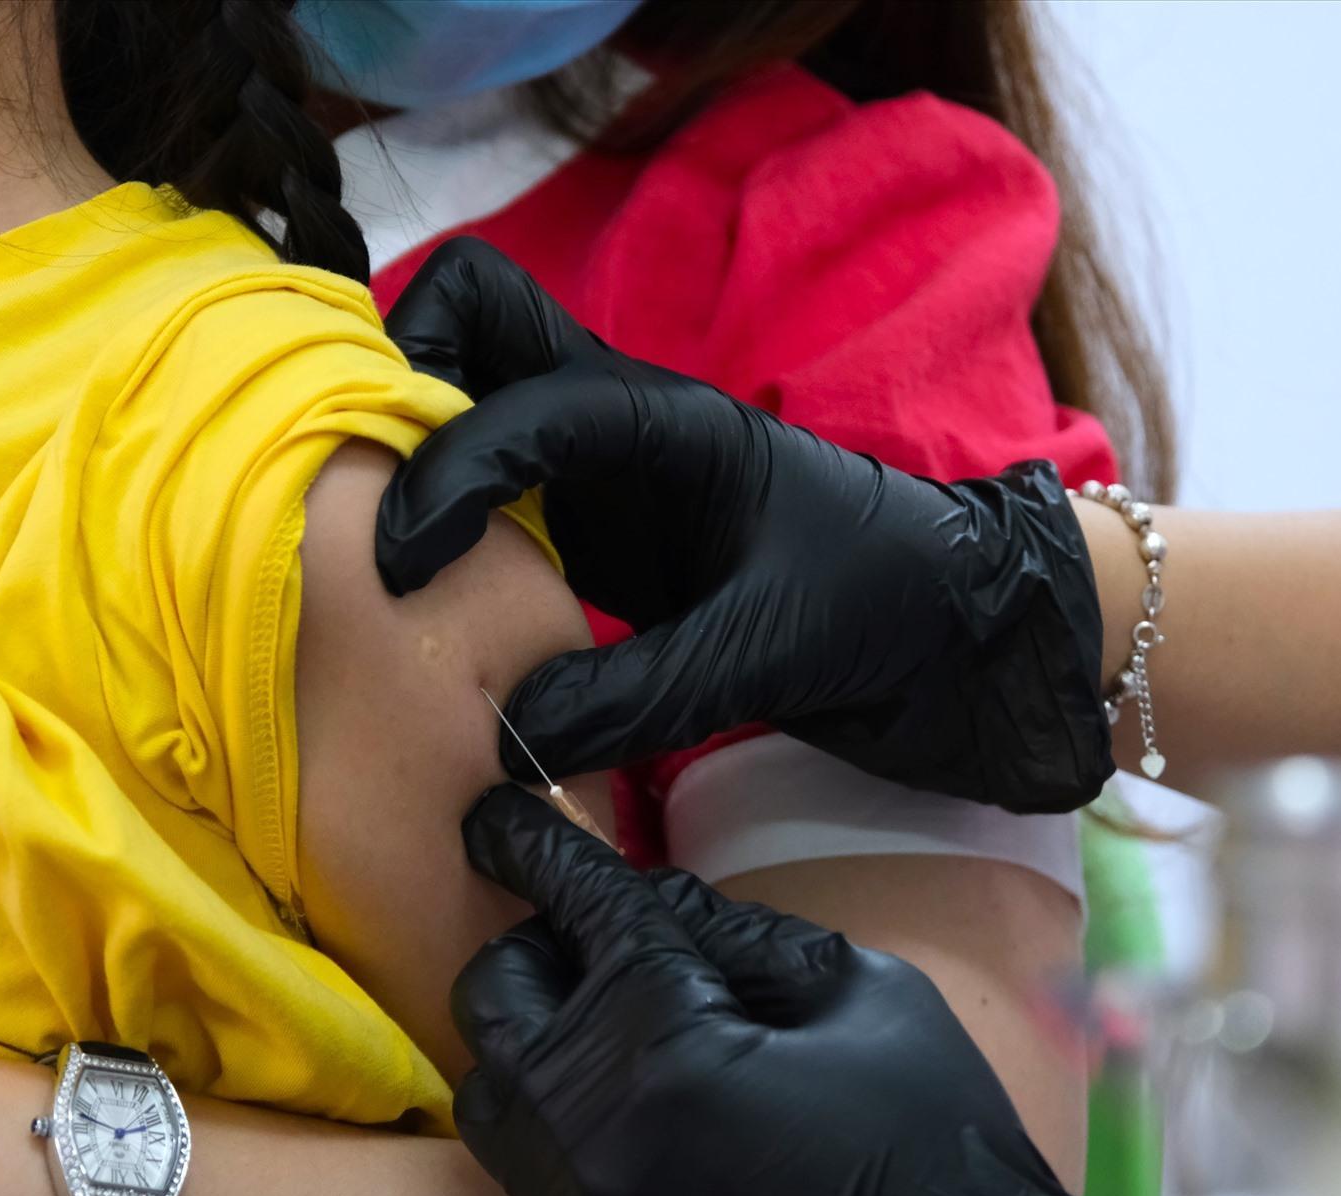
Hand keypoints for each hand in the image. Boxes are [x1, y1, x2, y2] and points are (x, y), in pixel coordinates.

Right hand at [376, 238, 1112, 813]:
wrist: (971, 641)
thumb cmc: (894, 609)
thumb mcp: (773, 648)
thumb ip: (640, 688)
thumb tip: (510, 732)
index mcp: (666, 422)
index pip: (515, 401)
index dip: (441, 470)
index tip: (404, 568)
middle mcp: (620, 431)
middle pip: (477, 318)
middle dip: (405, 371)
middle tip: (369, 490)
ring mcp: (608, 484)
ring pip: (476, 408)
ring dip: (413, 454)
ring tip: (375, 556)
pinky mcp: (609, 547)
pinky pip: (502, 512)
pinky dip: (451, 536)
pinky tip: (431, 611)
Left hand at [448, 784, 1088, 1195]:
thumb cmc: (931, 1139)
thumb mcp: (858, 994)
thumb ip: (742, 934)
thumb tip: (656, 901)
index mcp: (666, 1049)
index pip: (585, 912)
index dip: (539, 848)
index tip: (495, 816)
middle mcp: (596, 1129)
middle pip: (500, 991)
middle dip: (541, 939)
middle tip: (601, 927)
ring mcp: (585, 1195)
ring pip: (492, 1079)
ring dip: (534, 1021)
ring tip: (611, 1004)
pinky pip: (526, 1146)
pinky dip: (552, 1089)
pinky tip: (625, 1072)